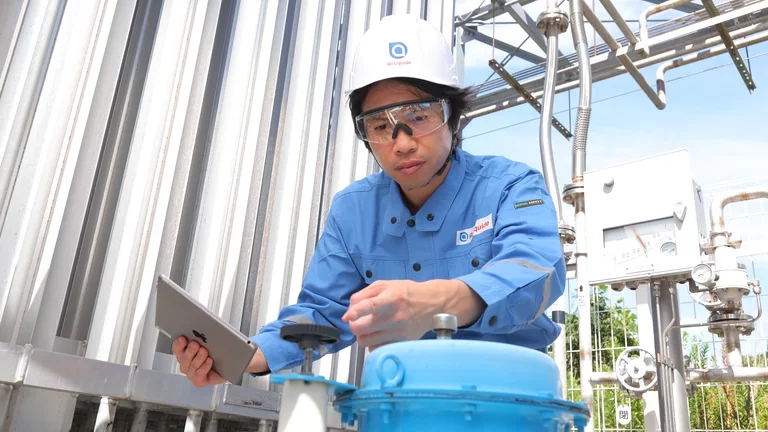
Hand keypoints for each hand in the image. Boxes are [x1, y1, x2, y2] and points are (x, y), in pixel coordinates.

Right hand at [172, 336, 226, 386]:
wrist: (226, 368)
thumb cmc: (215, 355)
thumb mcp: (209, 345)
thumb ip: (202, 340)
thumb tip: (201, 334)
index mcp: (184, 353)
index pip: (177, 348)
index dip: (179, 343)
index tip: (183, 338)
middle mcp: (186, 364)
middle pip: (183, 358)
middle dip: (189, 350)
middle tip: (195, 344)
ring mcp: (191, 374)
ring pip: (192, 366)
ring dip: (198, 358)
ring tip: (204, 351)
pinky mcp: (198, 381)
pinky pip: (199, 374)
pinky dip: (204, 366)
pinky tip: (209, 360)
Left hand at [341, 279, 484, 349]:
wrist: (433, 305)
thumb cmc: (408, 293)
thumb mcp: (386, 284)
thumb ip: (365, 294)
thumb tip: (351, 307)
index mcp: (391, 298)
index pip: (370, 306)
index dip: (355, 312)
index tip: (347, 316)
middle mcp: (395, 317)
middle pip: (362, 328)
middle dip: (354, 324)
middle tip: (357, 320)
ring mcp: (398, 332)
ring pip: (365, 341)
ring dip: (362, 335)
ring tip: (367, 328)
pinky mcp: (400, 342)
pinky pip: (376, 348)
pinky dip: (372, 343)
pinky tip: (378, 334)